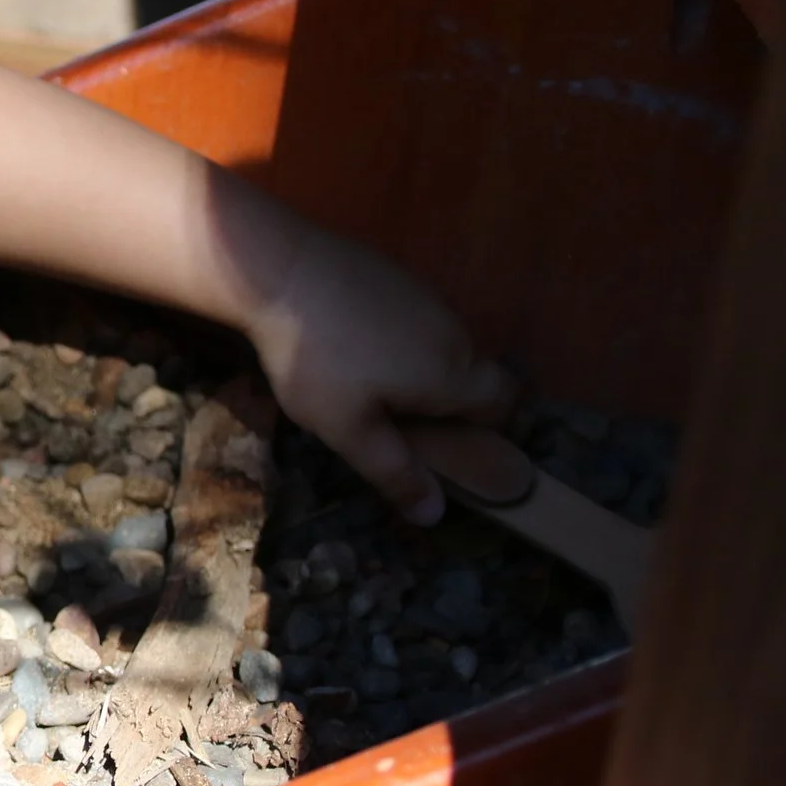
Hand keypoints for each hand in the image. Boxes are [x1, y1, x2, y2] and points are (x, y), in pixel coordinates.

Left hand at [246, 225, 515, 524]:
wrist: (279, 271)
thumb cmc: (317, 360)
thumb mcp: (349, 430)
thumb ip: (394, 472)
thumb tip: (435, 514)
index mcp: (454, 372)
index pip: (507, 401)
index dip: (493, 428)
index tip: (454, 447)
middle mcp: (454, 331)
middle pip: (474, 374)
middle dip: (449, 405)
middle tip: (398, 427)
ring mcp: (427, 296)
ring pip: (442, 345)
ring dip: (420, 372)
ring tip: (366, 389)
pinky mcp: (397, 275)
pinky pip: (414, 320)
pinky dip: (398, 341)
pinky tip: (350, 349)